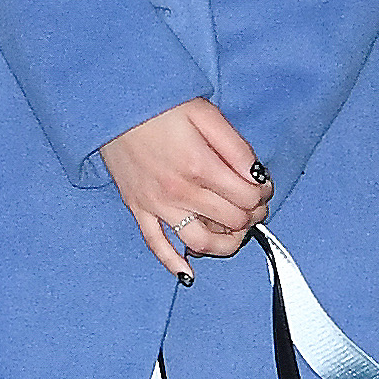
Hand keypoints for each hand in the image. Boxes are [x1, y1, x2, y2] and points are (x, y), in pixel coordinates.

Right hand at [102, 100, 269, 280]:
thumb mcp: (207, 114)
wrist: (115, 104)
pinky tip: (188, 274)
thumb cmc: (162, 105)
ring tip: (234, 233)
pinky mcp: (138, 209)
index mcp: (201, 166)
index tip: (262, 186)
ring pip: (199, 242)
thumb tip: (258, 176)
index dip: (263, 194)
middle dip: (251, 216)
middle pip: (231, 222)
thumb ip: (236, 148)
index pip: (247, 198)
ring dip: (225, 244)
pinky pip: (156, 245)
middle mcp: (180, 192)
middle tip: (253, 204)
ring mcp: (157, 205)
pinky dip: (173, 263)